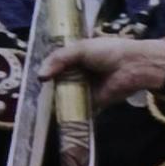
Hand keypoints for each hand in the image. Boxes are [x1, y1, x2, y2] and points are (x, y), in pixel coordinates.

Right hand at [43, 36, 164, 107]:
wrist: (132, 66)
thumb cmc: (108, 52)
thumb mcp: (80, 49)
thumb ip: (58, 59)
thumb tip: (40, 76)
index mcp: (76, 58)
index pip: (56, 65)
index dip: (45, 70)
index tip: (33, 77)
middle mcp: (79, 74)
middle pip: (58, 82)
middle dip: (47, 88)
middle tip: (31, 94)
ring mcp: (85, 90)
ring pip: (65, 97)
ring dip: (55, 101)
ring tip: (38, 106)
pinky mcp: (92, 104)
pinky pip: (77, 109)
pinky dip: (68, 113)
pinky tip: (53, 116)